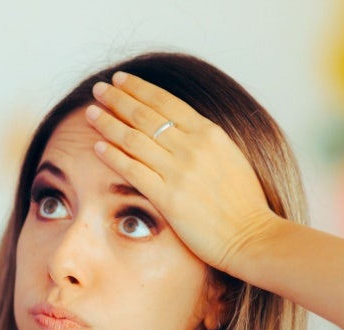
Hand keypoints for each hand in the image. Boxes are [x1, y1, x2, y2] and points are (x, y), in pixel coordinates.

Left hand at [84, 71, 282, 273]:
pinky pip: (133, 170)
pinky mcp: (168, 197)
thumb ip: (204, 140)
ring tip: (91, 112)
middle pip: (145, 115)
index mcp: (209, 132)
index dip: (138, 88)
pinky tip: (97, 147)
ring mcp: (179, 171)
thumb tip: (180, 128)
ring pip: (134, 139)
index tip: (120, 79)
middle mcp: (192, 146)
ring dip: (108, 123)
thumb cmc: (244, 202)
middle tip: (99, 89)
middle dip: (118, 98)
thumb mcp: (229, 156)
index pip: (165, 101)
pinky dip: (113, 156)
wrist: (253, 235)